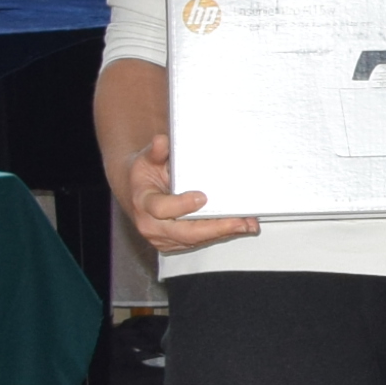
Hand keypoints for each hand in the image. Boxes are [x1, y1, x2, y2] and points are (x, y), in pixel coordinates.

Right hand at [112, 131, 258, 253]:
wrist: (137, 192)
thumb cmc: (145, 174)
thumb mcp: (147, 159)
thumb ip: (157, 151)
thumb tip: (162, 141)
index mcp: (143, 202)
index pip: (161, 208)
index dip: (181, 205)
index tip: (202, 197)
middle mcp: (151, 225)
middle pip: (185, 233)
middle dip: (215, 228)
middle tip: (240, 221)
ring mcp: (163, 239)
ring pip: (195, 240)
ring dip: (223, 233)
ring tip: (248, 225)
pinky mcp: (176, 244)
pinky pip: (199, 242)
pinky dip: (220, 234)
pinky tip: (239, 227)